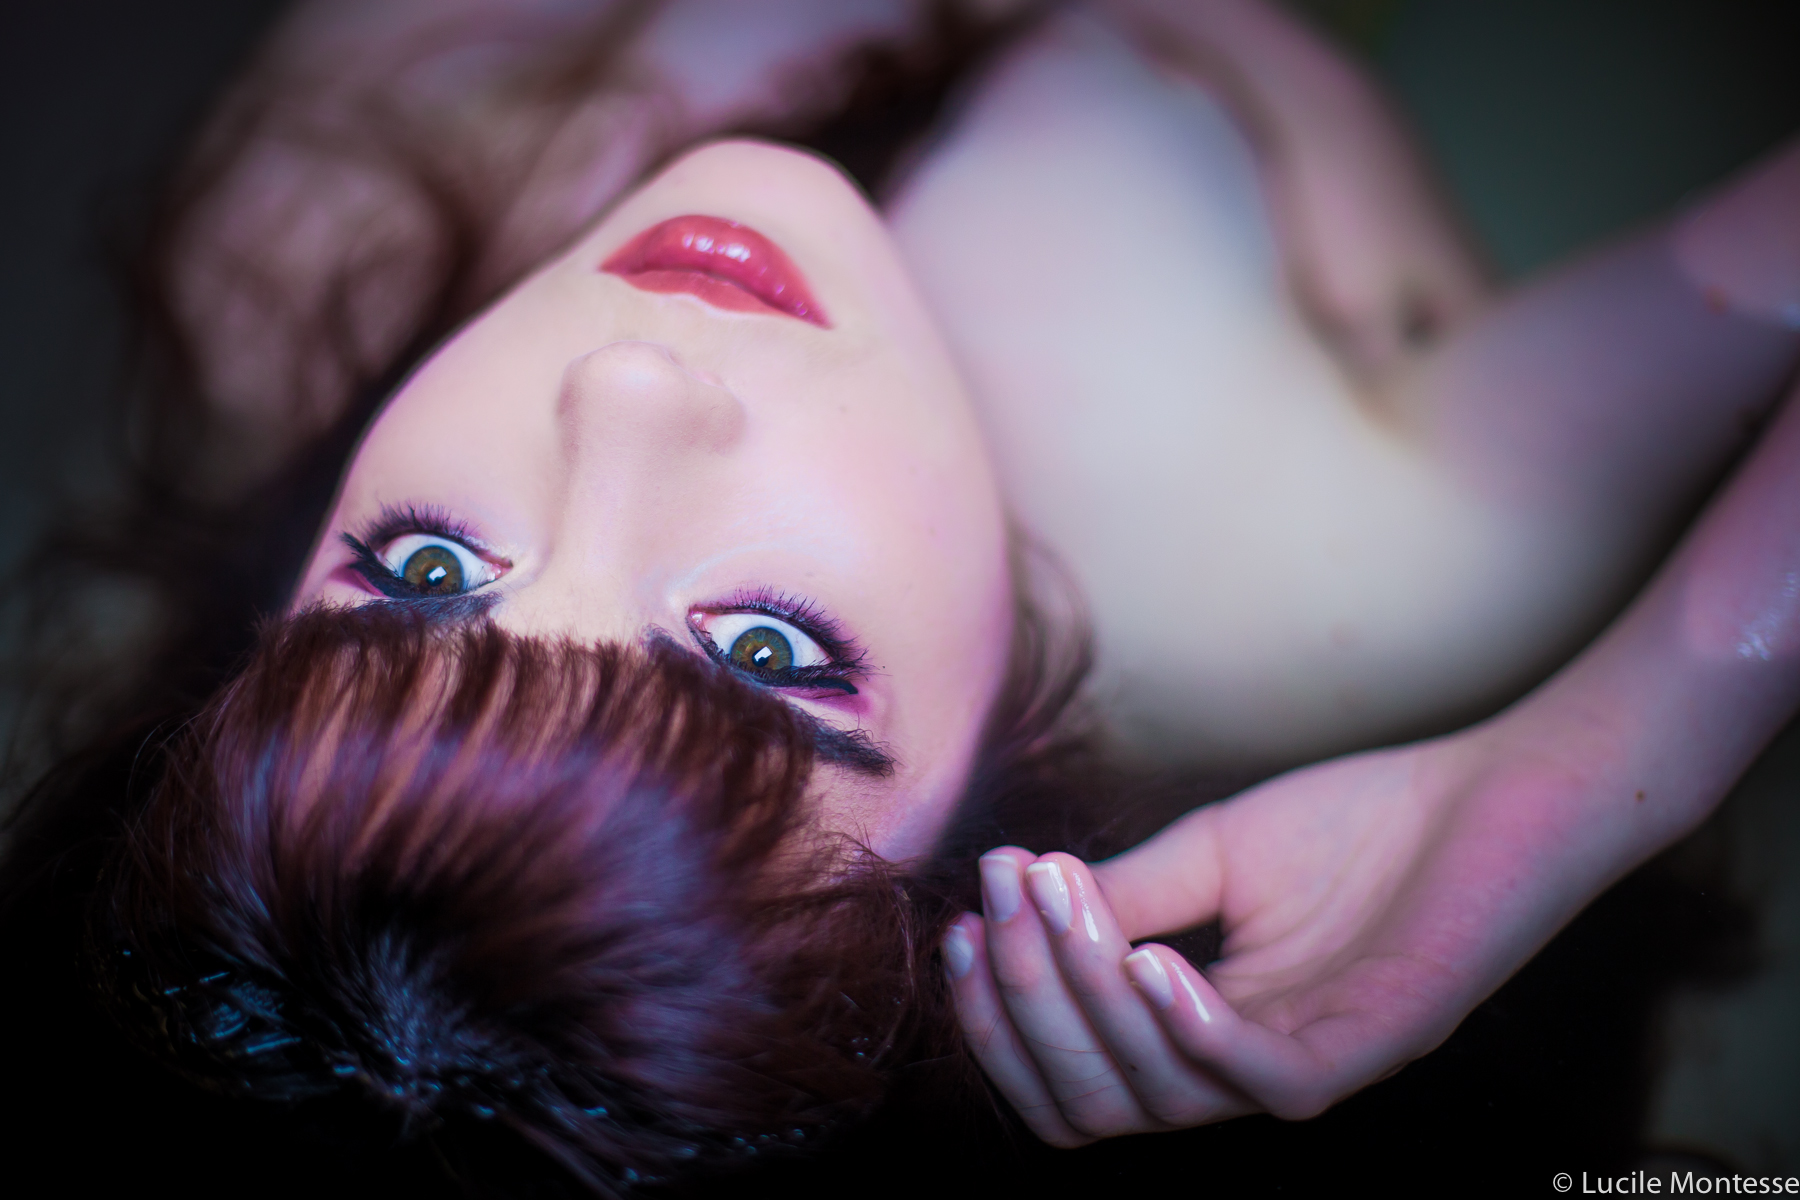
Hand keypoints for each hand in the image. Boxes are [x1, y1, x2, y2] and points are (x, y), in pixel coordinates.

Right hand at [947, 298, 1799, 1148]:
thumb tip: (1016, 903)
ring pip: (1161, 1094)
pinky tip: (1146, 954)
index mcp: (1207, 1039)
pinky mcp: (1377, 1044)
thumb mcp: (1213, 855)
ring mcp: (1313, 1065)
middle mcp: (1249, 1072)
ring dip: (1087, 995)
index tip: (961, 927)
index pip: (1076, 1085)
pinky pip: (1262, 1077)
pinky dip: (1190, 1025)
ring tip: (1059, 899)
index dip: (1003, 1024)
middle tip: (997, 902)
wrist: (1499, 793)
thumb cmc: (1363, 824)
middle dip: (1025, 1002)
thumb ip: (1129, 895)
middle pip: (1097, 1102)